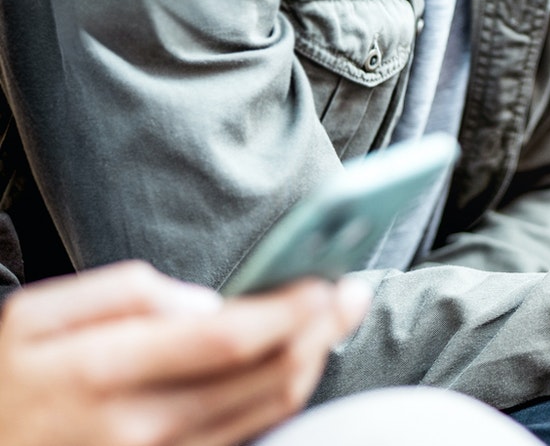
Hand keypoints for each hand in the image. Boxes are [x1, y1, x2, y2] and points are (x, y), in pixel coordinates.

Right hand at [0, 262, 369, 445]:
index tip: (328, 281)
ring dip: (309, 365)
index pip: (229, 339)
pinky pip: (242, 440)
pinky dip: (277, 401)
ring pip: (263, 414)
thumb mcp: (32, 317)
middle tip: (352, 295)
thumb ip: (122, 294)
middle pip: (263, 380)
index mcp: (103, 371)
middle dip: (320, 333)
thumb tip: (205, 302)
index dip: (290, 310)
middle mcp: (136, 428)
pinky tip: (291, 366)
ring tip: (330, 323)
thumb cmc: (4, 382)